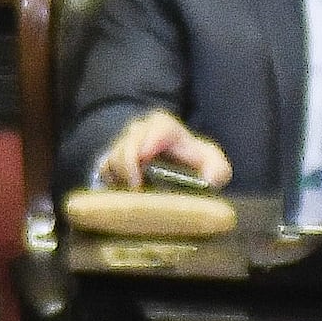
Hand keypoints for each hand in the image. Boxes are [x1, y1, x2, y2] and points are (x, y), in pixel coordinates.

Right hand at [90, 108, 230, 191]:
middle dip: (129, 165)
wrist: (174, 168)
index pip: (156, 127)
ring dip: (123, 178)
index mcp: (164, 127)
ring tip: (137, 194)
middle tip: (136, 188)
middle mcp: (140, 131)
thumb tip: (210, 179)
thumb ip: (217, 169)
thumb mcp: (213, 164)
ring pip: (113, 158)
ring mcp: (122, 145)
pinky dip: (112, 183)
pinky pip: (103, 170)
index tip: (145, 158)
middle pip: (128, 144)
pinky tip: (125, 193)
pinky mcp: (109, 161)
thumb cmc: (195, 164)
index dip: (149, 141)